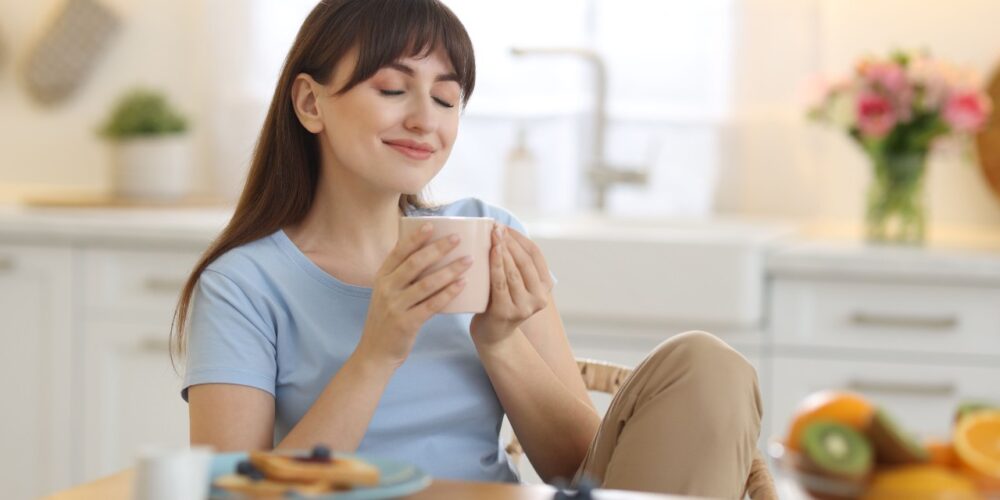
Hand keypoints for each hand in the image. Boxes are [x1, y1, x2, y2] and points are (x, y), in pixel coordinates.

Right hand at [357, 223, 473, 367]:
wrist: (375, 352)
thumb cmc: (387, 319)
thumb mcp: (386, 293)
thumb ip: (400, 275)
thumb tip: (426, 253)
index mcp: (382, 277)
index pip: (399, 252)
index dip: (415, 237)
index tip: (432, 224)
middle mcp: (387, 288)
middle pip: (415, 263)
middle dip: (438, 248)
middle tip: (458, 238)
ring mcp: (395, 306)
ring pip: (426, 283)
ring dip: (449, 270)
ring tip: (468, 260)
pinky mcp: (406, 323)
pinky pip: (431, 305)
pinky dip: (448, 293)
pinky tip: (462, 284)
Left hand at [470, 224, 553, 344]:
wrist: (492, 336)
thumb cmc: (500, 303)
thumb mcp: (515, 284)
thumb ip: (516, 265)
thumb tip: (502, 230)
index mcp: (545, 288)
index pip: (535, 255)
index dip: (520, 238)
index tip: (505, 226)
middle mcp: (539, 298)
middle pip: (525, 261)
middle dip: (510, 241)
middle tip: (495, 226)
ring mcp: (524, 307)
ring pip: (513, 271)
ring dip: (503, 249)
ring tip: (492, 233)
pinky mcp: (507, 312)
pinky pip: (501, 283)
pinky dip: (496, 264)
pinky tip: (491, 251)